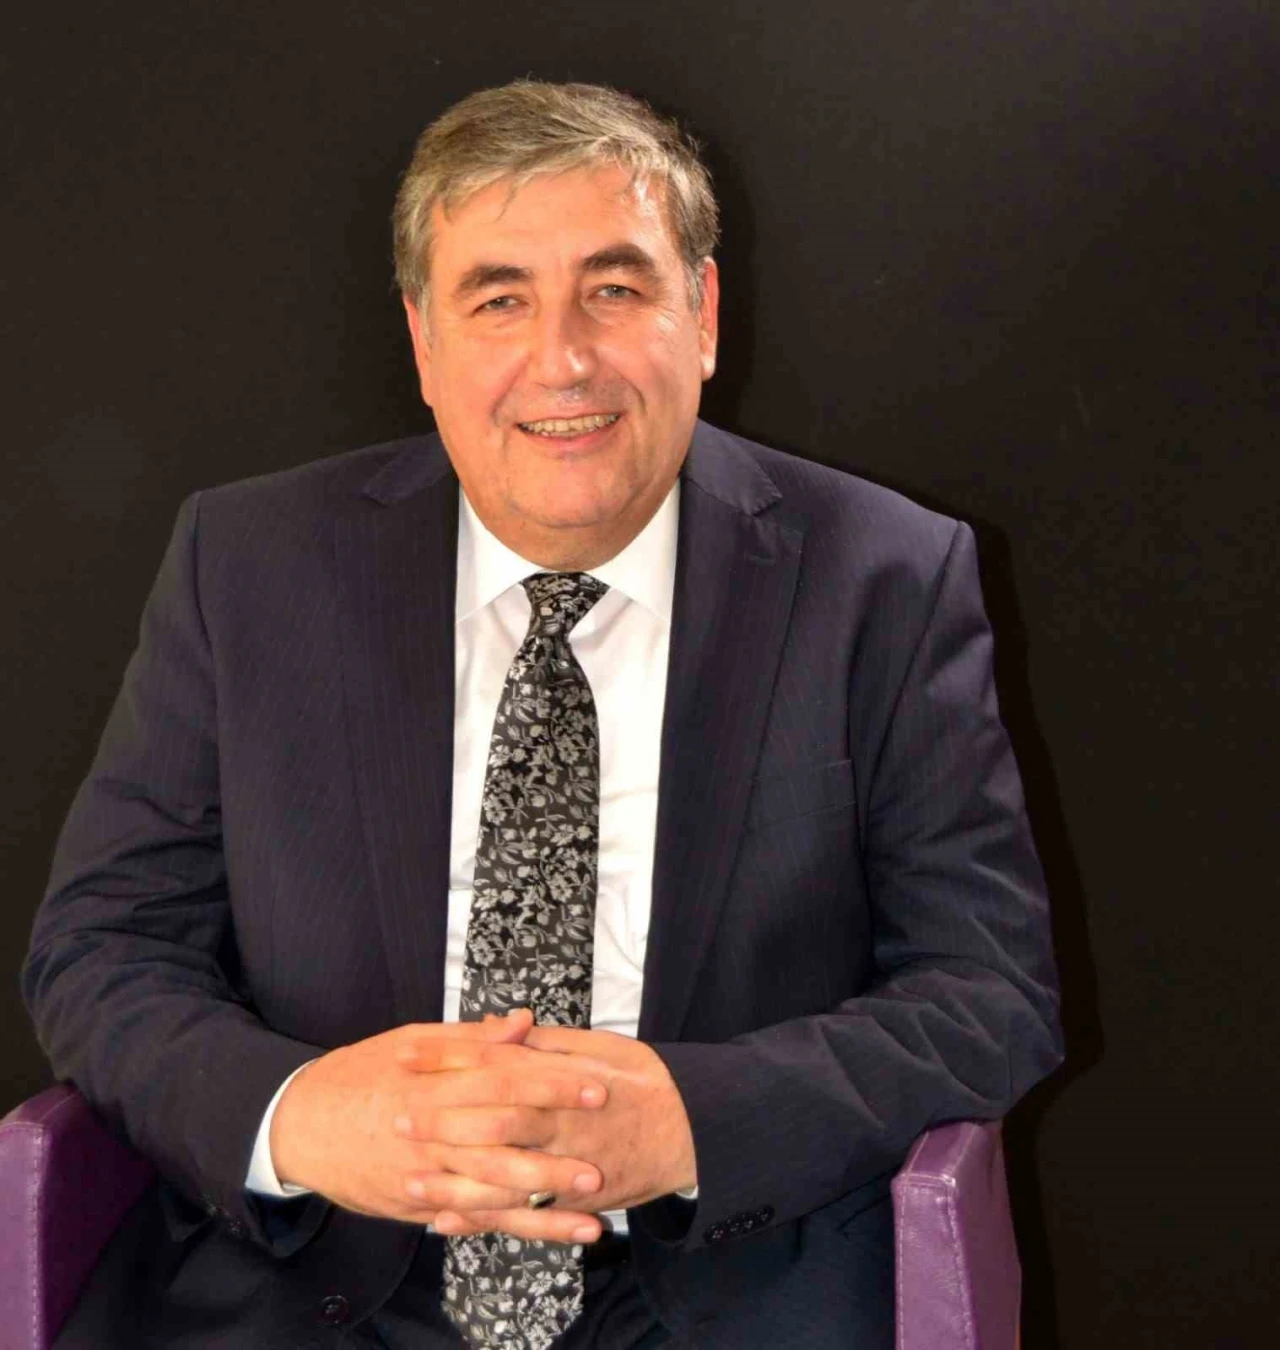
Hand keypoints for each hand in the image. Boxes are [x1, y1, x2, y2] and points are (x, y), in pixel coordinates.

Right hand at [269, 1010, 608, 1239]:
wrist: (300, 1124)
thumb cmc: (361, 1073)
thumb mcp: (413, 1039)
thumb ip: (473, 1038)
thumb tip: (524, 1022)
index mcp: (435, 1081)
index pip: (503, 1080)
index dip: (551, 1083)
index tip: (595, 1085)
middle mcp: (432, 1132)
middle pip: (502, 1143)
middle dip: (556, 1154)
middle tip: (603, 1157)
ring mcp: (424, 1175)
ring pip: (491, 1194)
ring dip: (544, 1203)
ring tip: (592, 1207)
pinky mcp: (419, 1206)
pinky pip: (471, 1221)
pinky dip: (512, 1228)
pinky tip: (549, 1232)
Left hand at [401, 1025, 695, 1237]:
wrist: (693, 1129)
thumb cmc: (643, 1081)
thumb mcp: (599, 1046)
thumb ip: (544, 1042)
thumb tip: (499, 1025)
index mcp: (562, 1077)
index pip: (494, 1063)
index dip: (447, 1058)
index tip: (407, 1053)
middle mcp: (562, 1122)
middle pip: (491, 1120)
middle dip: (440, 1121)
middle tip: (395, 1118)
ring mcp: (569, 1164)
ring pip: (502, 1175)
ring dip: (452, 1180)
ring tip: (408, 1182)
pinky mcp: (575, 1199)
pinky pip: (525, 1214)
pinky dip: (484, 1219)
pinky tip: (447, 1221)